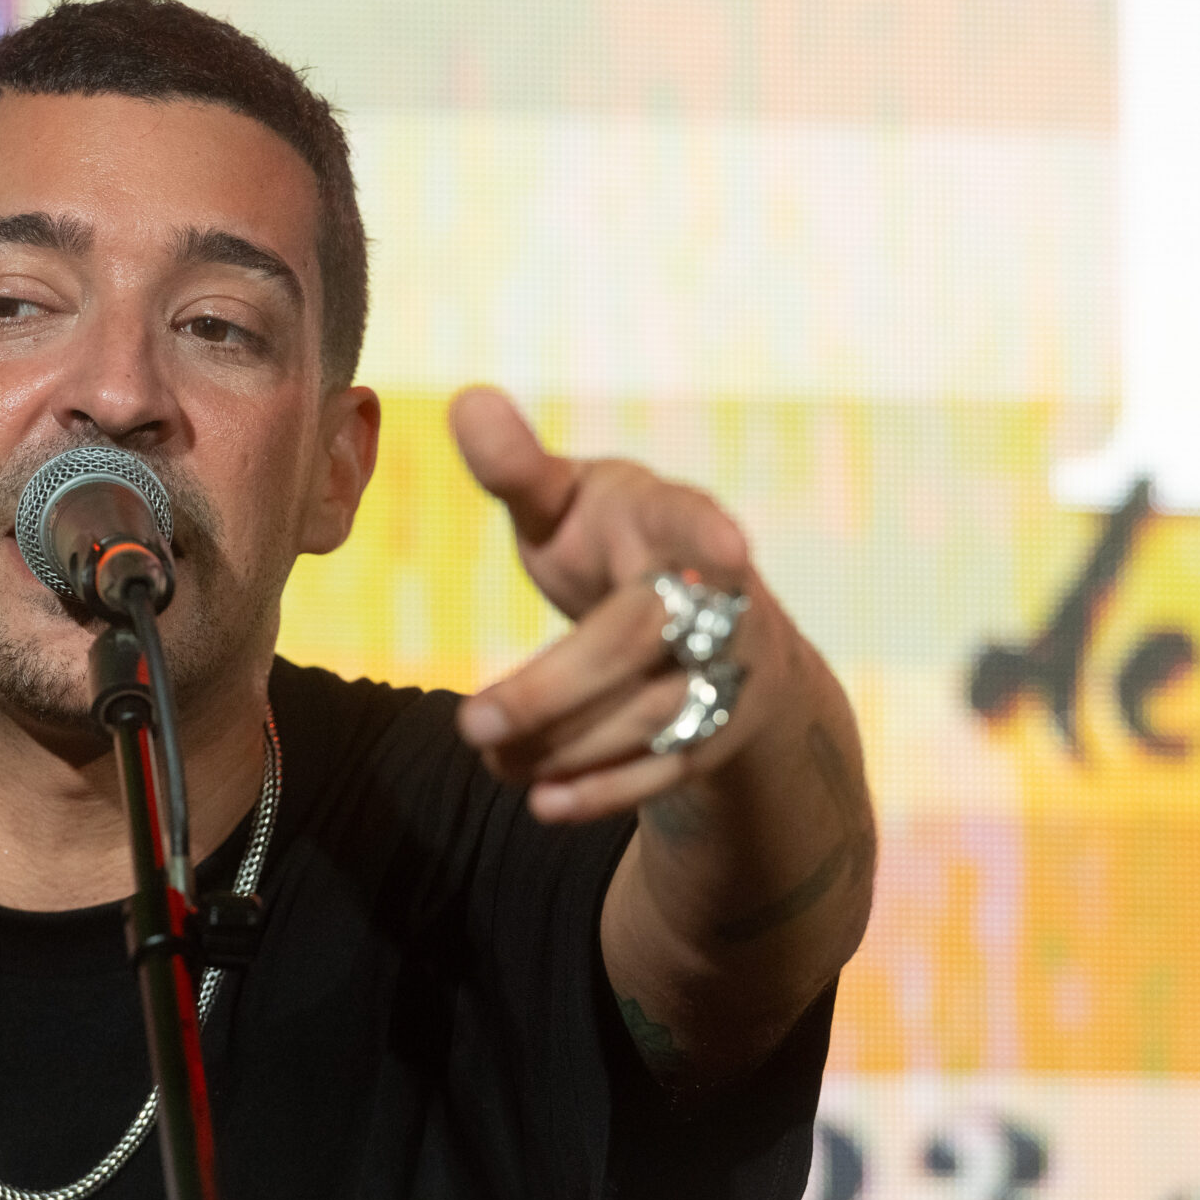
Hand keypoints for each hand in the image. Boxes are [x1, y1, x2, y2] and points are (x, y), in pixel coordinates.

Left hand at [448, 386, 795, 821]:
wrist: (709, 625)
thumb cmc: (615, 545)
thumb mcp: (571, 502)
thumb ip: (520, 467)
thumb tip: (468, 399)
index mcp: (675, 520)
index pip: (696, 521)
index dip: (711, 533)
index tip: (731, 548)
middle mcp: (718, 595)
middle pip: (644, 639)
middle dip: (558, 687)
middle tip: (472, 723)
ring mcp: (728, 667)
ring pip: (657, 714)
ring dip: (569, 744)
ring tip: (489, 754)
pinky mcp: (723, 731)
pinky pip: (672, 768)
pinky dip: (608, 789)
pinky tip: (543, 800)